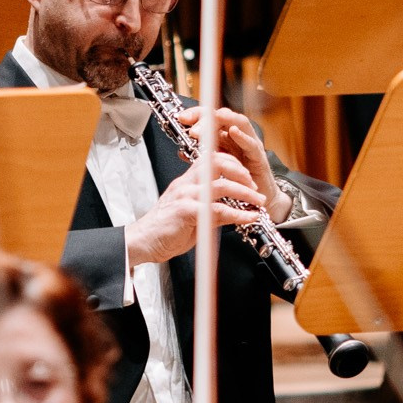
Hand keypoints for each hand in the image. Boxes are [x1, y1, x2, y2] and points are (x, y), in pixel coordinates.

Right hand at [124, 158, 264, 268]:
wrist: (144, 242)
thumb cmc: (164, 230)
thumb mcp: (192, 215)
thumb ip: (210, 209)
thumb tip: (231, 210)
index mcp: (187, 181)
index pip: (212, 159)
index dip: (233, 164)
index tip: (247, 177)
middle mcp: (187, 184)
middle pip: (219, 163)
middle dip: (242, 172)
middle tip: (255, 187)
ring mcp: (186, 195)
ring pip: (222, 185)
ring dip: (245, 193)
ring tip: (258, 202)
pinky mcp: (187, 211)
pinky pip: (218, 209)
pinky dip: (238, 214)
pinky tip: (248, 218)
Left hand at [179, 107, 289, 221]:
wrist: (255, 201)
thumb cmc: (236, 183)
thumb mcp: (215, 168)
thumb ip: (201, 158)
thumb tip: (181, 151)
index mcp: (225, 137)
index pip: (211, 118)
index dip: (196, 115)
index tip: (182, 118)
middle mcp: (238, 137)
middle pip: (223, 117)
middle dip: (207, 117)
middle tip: (193, 126)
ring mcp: (249, 144)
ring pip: (239, 123)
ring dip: (224, 120)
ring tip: (212, 120)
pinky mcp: (259, 157)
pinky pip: (251, 143)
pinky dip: (242, 136)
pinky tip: (233, 132)